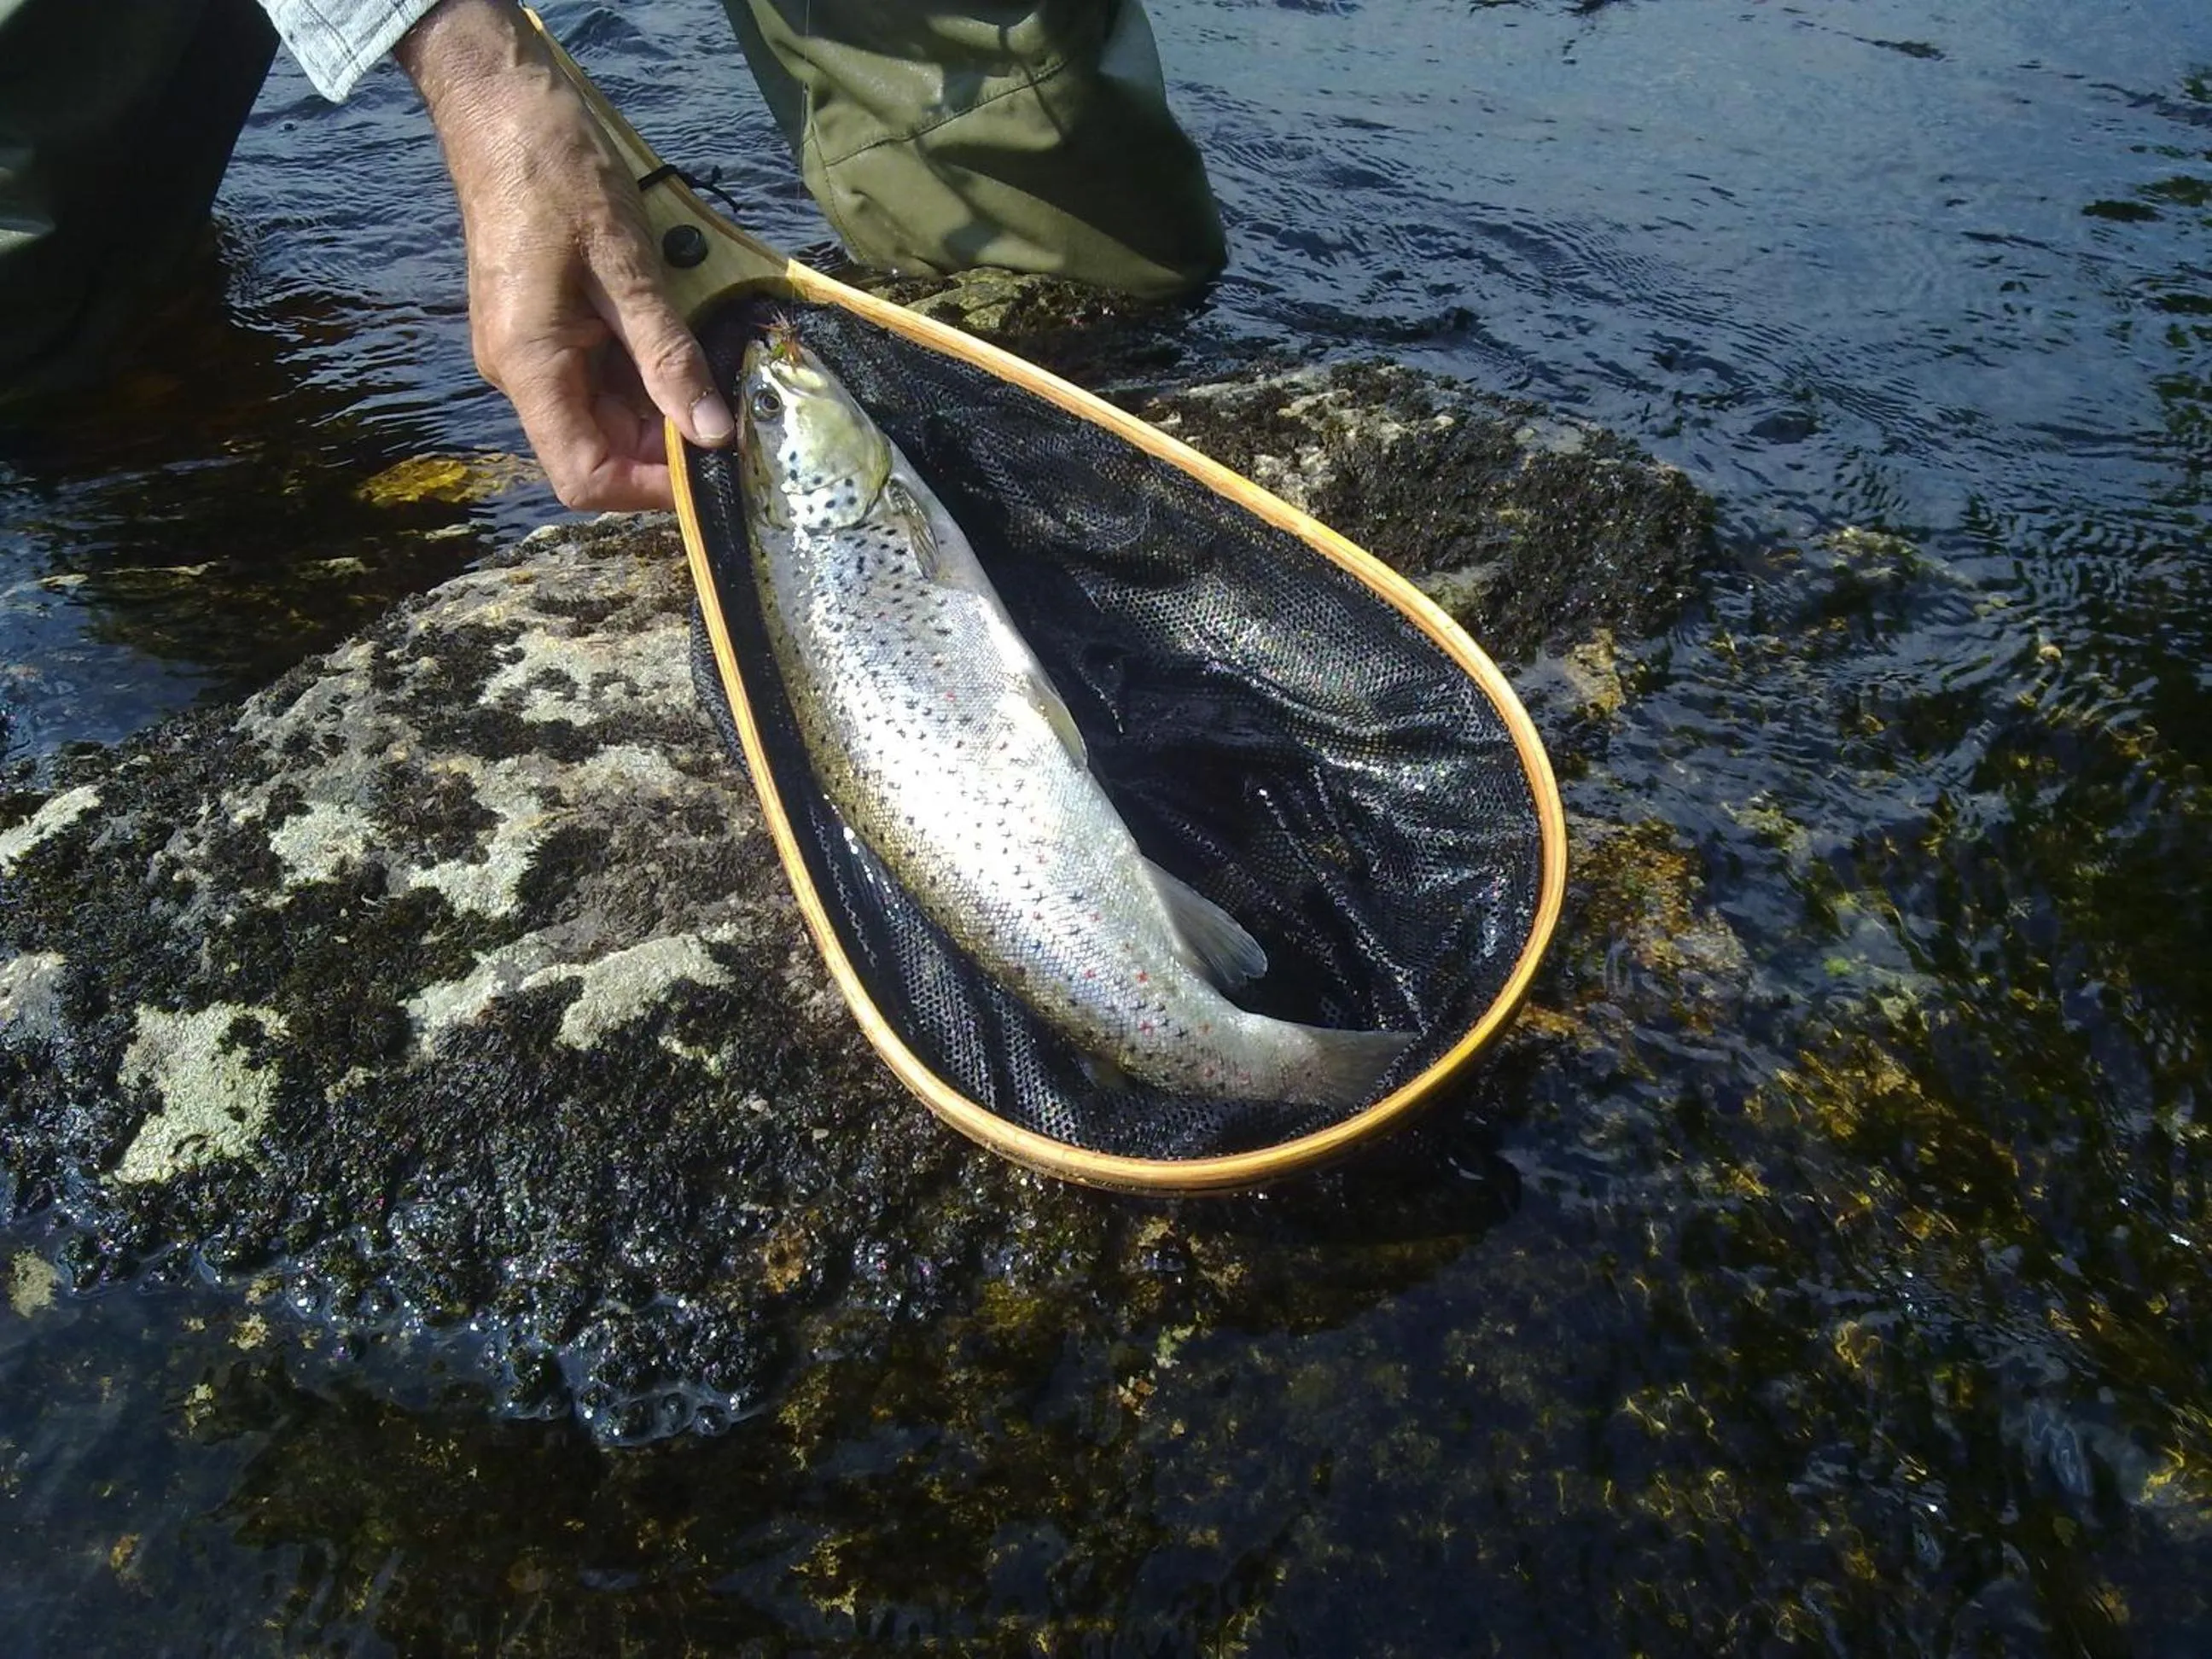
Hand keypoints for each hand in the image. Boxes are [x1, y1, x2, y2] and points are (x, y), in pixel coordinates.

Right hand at [396, 0, 733, 510]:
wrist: (501, 108)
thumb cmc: (556, 174)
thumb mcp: (625, 268)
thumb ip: (668, 357)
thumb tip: (711, 432)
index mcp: (529, 366)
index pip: (584, 477)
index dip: (649, 488)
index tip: (712, 471)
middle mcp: (520, 373)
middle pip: (599, 452)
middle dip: (667, 446)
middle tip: (736, 420)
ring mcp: (530, 353)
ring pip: (604, 418)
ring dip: (662, 410)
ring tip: (719, 381)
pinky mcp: (545, 331)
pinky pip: (599, 380)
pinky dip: (647, 378)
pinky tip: (687, 354)